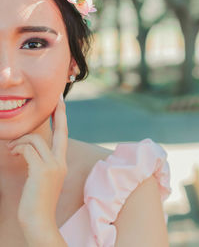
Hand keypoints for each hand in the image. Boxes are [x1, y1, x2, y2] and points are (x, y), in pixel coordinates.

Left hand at [6, 95, 67, 229]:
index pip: (63, 135)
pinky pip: (27, 149)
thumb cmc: (37, 200)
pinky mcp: (42, 171)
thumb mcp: (42, 177)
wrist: (38, 221)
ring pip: (35, 140)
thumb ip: (40, 161)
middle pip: (61, 131)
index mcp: (61, 163)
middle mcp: (60, 162)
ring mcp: (53, 166)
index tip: (60, 104)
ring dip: (19, 142)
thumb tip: (28, 145)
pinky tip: (13, 153)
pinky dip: (17, 148)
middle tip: (56, 100)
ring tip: (12, 148)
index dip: (62, 118)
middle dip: (59, 113)